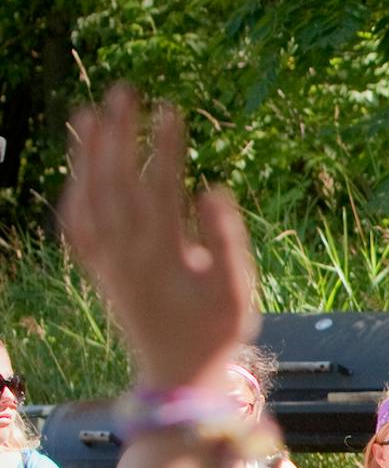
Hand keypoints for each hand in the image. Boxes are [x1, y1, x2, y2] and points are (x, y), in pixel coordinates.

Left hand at [58, 87, 258, 392]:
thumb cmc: (215, 334)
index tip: (171, 108)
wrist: (175, 376)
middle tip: (124, 90)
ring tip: (92, 111)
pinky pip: (75, 224)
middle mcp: (124, 255)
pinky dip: (73, 191)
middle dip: (118, 133)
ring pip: (88, 197)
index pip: (158, 188)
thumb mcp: (236, 293)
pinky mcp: (97, 269)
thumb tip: (214, 189)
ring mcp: (105, 262)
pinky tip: (79, 167)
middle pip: (114, 181)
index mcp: (161, 257)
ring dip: (89, 153)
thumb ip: (225, 241)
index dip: (163, 147)